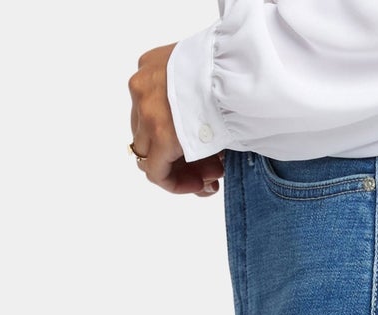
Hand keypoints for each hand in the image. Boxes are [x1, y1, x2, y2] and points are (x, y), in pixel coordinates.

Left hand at [129, 45, 223, 195]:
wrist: (235, 72)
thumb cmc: (230, 70)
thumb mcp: (202, 73)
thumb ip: (191, 98)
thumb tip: (200, 137)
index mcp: (150, 65)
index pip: (151, 110)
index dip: (173, 133)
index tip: (196, 145)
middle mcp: (142, 86)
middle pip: (150, 134)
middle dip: (178, 156)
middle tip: (210, 168)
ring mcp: (146, 112)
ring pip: (152, 155)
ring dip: (182, 171)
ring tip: (211, 178)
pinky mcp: (158, 136)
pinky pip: (157, 173)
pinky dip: (176, 183)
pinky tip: (201, 185)